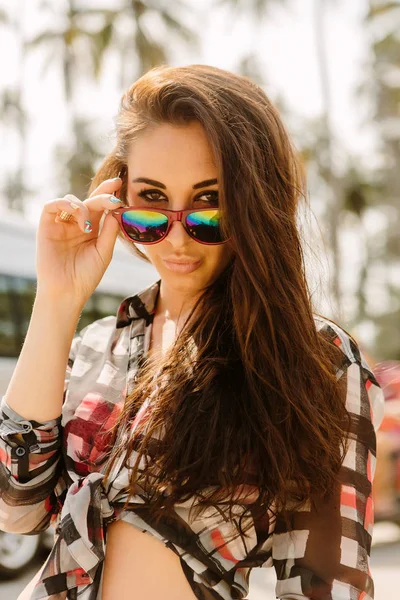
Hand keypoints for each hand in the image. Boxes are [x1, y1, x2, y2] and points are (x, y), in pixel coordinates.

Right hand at [35, 177, 124, 305]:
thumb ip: (109, 232)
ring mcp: (61, 224)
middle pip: (88, 200)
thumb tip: (116, 210)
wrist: (67, 292)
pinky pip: (51, 206)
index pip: (100, 207)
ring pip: (70, 200)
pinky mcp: (46, 227)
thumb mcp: (104, 253)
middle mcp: (76, 224)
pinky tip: (76, 216)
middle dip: (102, 193)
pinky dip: (64, 204)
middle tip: (114, 190)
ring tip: (88, 224)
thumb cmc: (86, 276)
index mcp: (91, 229)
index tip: (120, 185)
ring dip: (83, 206)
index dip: (109, 194)